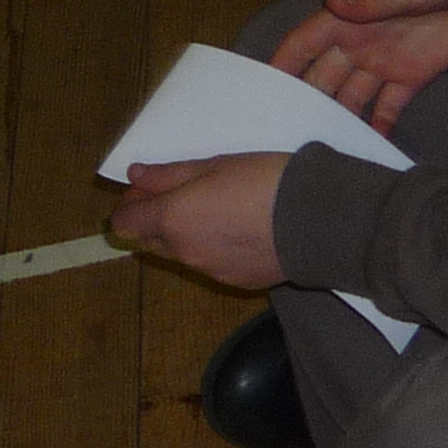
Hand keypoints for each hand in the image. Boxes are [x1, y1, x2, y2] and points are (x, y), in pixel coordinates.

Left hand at [110, 153, 287, 288]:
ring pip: (187, 254)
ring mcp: (212, 271)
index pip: (126, 222)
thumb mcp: (217, 165)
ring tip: (230, 216)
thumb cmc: (267, 183)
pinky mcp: (240, 282)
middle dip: (162, 222)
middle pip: (152, 240)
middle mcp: (185, 251)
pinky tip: (251, 235)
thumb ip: (170, 175)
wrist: (321, 223)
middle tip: (192, 199)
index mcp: (173, 219)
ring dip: (195, 236)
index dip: (132, 205)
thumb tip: (136, 177)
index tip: (151, 191)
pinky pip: (217, 266)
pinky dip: (223, 251)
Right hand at [268, 0, 447, 130]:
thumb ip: (373, 1)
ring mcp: (383, 62)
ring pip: (351, 95)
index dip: (283, 64)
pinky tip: (368, 147)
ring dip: (339, 117)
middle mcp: (358, 43)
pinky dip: (378, 124)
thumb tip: (332, 2)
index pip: (304, 43)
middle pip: (322, 77)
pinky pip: (388, 105)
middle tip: (287, 132)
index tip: (263, 92)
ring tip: (324, 146)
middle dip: (305, 101)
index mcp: (348, 19)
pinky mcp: (411, 78)